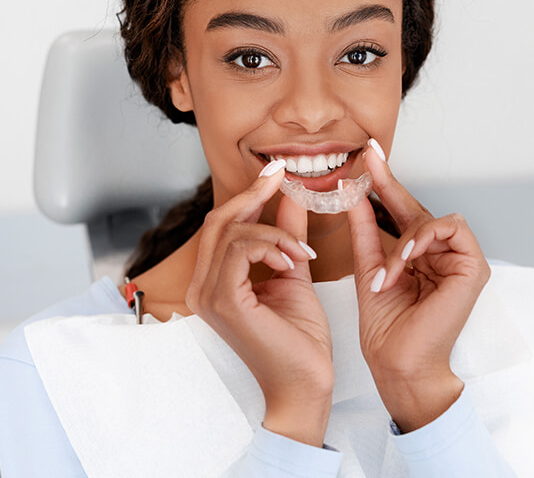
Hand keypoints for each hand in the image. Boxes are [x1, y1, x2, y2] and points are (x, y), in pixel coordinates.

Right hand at [184, 162, 333, 444]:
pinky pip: (241, 250)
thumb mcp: (293, 273)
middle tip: (282, 177)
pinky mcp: (223, 301)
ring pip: (231, 232)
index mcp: (215, 282)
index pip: (222, 227)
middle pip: (218, 222)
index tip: (275, 173)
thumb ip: (287, 236)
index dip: (247, 195)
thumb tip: (290, 199)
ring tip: (300, 251)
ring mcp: (208, 295)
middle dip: (252, 195)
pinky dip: (271, 245)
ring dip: (273, 231)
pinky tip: (292, 261)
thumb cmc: (298, 340)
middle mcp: (202, 287)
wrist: (305, 386)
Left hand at [346, 140, 490, 430]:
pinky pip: (451, 229)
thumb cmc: (384, 323)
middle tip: (369, 159)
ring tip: (390, 269)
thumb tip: (354, 193)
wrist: (396, 362)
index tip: (367, 155)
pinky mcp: (474, 267)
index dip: (385, 181)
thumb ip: (365, 229)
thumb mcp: (369, 265)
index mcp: (416, 254)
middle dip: (390, 184)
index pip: (400, 210)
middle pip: (417, 208)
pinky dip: (424, 239)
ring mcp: (459, 259)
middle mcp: (439, 253)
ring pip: (432, 219)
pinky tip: (407, 257)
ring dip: (405, 239)